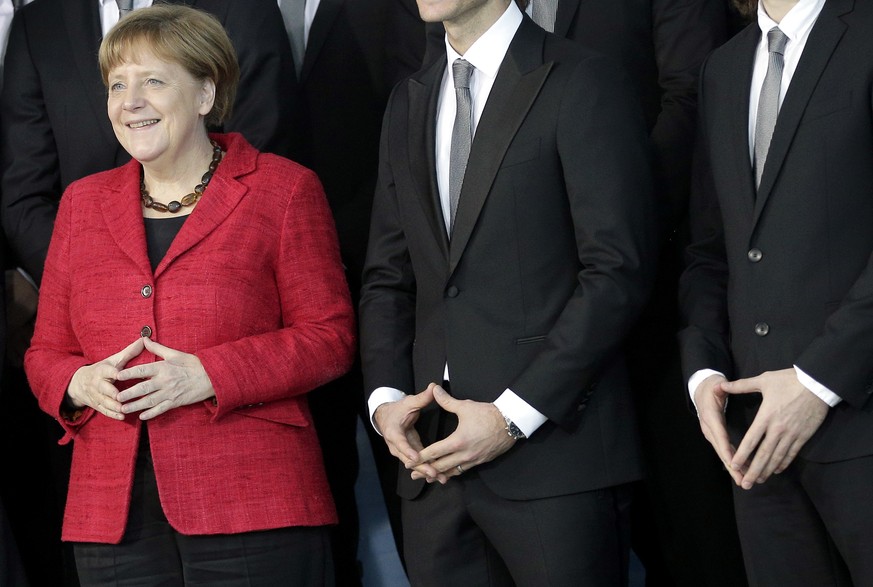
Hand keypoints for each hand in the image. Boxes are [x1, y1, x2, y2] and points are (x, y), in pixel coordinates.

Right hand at [67, 338, 144, 420]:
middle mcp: (97, 383)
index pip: (107, 370)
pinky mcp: (96, 405)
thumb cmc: (103, 369)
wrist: (79, 382)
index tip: (118, 374)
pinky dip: (112, 414)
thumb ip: (129, 352)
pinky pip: (103, 411)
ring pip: (103, 401)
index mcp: (102, 370)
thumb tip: (144, 340)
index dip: (112, 372)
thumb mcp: (113, 360)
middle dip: (111, 393)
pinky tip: (122, 416)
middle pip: (103, 388)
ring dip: (113, 406)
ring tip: (124, 410)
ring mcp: (96, 395)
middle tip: (120, 397)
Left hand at [115, 337, 214, 419]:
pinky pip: (161, 409)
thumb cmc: (193, 364)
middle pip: (143, 388)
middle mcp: (165, 381)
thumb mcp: (175, 354)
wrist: (212, 376)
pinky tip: (142, 417)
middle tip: (116, 397)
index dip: (129, 373)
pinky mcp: (176, 401)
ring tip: (123, 409)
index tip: (117, 375)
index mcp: (164, 367)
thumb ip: (157, 348)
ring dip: (136, 406)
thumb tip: (144, 339)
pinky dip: (151, 413)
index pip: (142, 370)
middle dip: (129, 393)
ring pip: (149, 401)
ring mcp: (170, 392)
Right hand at [373, 384, 441, 480]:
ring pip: (413, 463)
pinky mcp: (408, 453)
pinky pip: (417, 462)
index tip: (416, 457)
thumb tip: (434, 387)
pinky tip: (438, 475)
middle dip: (421, 466)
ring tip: (439, 477)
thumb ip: (422, 398)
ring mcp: (402, 451)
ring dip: (425, 471)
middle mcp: (396, 445)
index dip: (408, 450)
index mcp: (394, 432)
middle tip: (434, 472)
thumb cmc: (397, 410)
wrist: (386, 418)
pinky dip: (426, 468)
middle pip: (408, 458)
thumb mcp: (409, 402)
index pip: (401, 443)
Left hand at [414, 384, 515, 483]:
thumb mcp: (465, 407)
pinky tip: (448, 474)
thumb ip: (447, 401)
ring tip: (428, 478)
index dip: (421, 458)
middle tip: (413, 475)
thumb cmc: (487, 414)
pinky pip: (463, 471)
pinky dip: (453, 473)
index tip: (410, 462)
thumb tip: (434, 389)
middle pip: (441, 467)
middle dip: (426, 471)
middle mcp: (464, 454)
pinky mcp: (480, 462)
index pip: (435, 452)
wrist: (511, 423)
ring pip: (452, 472)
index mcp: (458, 441)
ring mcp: (473, 460)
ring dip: (439, 475)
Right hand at [694, 373, 743, 484]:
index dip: (727, 451)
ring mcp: (712, 434)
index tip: (734, 464)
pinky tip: (745, 470)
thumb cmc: (711, 387)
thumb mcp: (716, 385)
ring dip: (734, 468)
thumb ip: (720, 387)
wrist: (702, 390)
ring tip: (745, 480)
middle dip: (732, 467)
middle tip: (742, 481)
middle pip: (721, 450)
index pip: (719, 436)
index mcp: (710, 417)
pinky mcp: (716, 436)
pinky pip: (725, 450)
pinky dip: (734, 461)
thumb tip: (718, 387)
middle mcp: (709, 429)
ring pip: (723, 453)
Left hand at [723, 368, 828, 488]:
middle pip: (764, 454)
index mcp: (766, 417)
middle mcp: (778, 429)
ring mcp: (792, 434)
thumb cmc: (789, 380)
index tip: (734, 465)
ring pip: (777, 457)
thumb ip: (741, 386)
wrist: (818, 383)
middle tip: (745, 484)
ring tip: (758, 480)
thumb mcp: (763, 380)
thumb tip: (720, 385)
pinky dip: (783, 463)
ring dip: (767, 470)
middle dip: (753, 470)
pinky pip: (792, 453)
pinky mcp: (803, 436)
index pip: (751, 440)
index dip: (742, 454)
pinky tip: (776, 470)